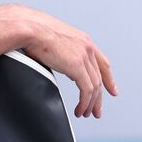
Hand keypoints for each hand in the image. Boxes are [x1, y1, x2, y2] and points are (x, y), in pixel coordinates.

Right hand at [4, 4, 116, 118]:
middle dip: (98, 98)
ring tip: (85, 113)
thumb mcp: (54, 39)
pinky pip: (86, 90)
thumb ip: (60, 50)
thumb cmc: (34, 31)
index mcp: (83, 40)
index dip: (108, 79)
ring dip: (90, 103)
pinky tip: (80, 110)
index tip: (112, 90)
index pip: (102, 62)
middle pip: (99, 78)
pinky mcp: (77, 66)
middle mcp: (87, 47)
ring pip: (94, 86)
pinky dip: (84, 103)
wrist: (30, 28)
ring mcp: (84, 56)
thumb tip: (55, 59)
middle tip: (96, 111)